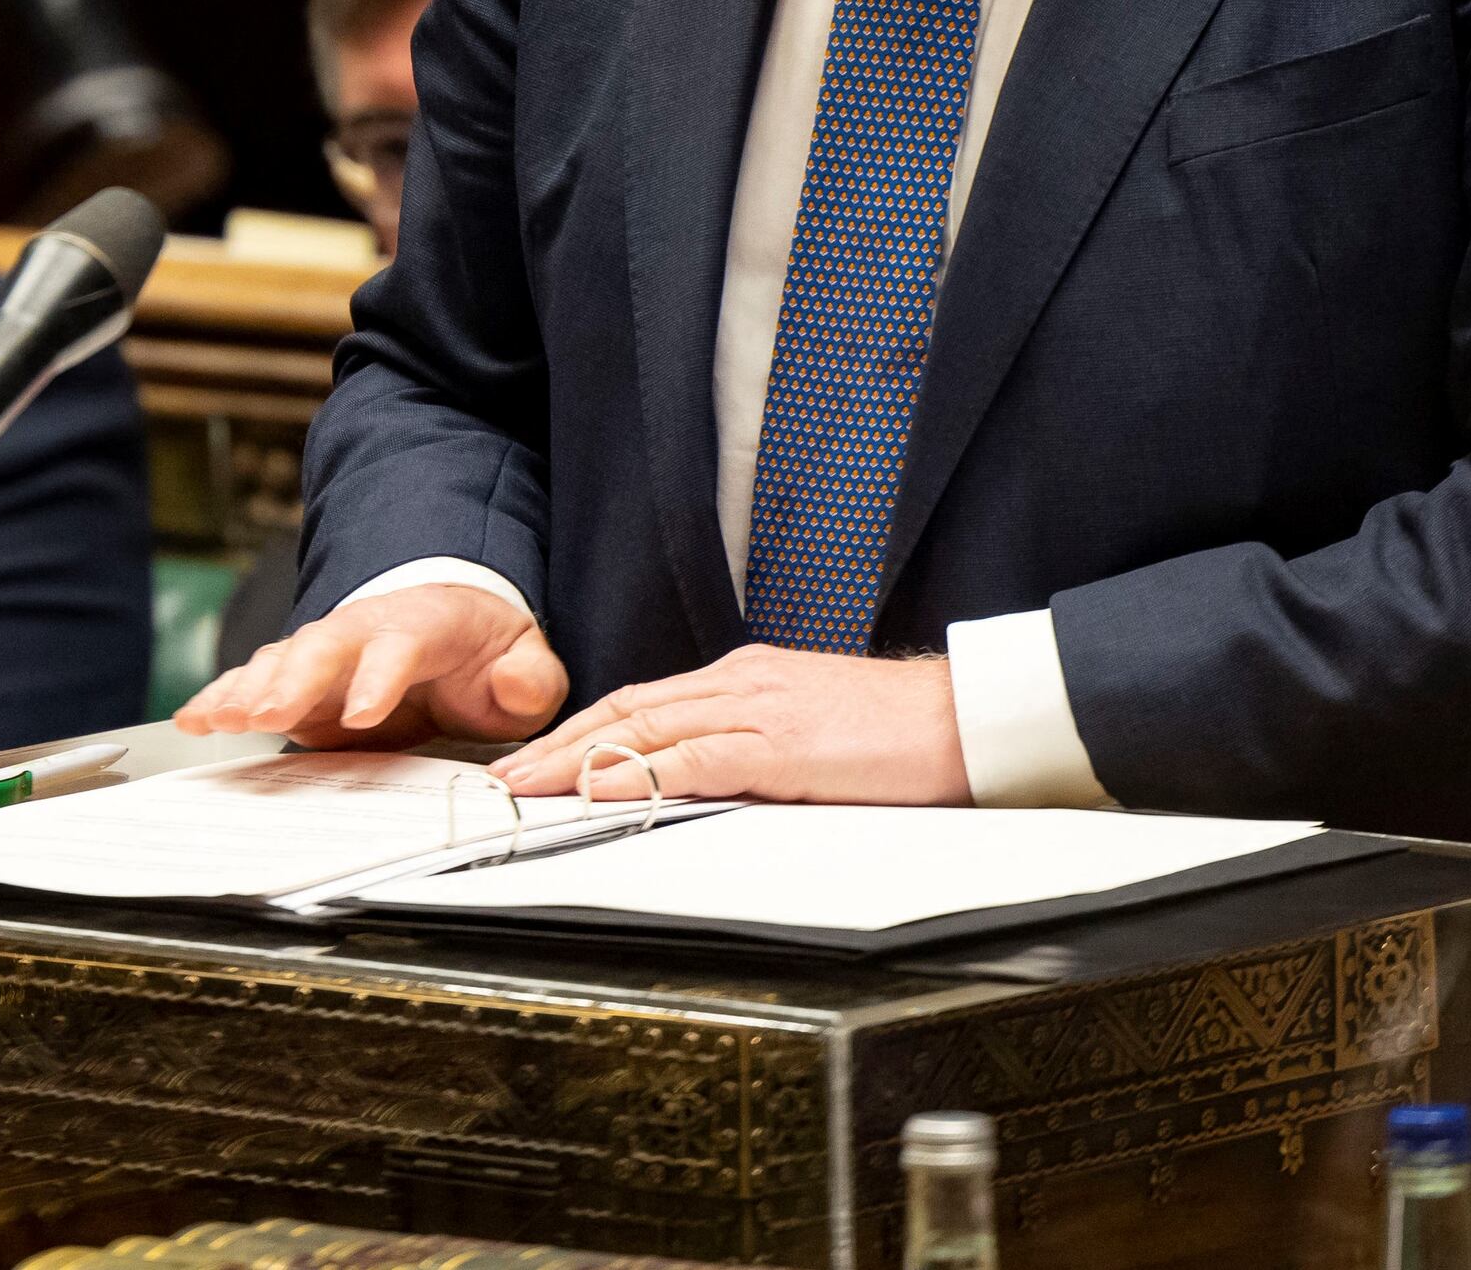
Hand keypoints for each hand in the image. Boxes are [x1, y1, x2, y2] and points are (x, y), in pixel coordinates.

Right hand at [175, 580, 570, 746]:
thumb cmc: (486, 651)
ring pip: (281, 661)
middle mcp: (364, 630)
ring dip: (248, 688)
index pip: (400, 645)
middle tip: (269, 714)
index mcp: (424, 625)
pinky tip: (195, 717)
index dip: (380, 676)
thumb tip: (514, 683)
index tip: (364, 714)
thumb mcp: (527, 665)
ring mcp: (326, 654)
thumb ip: (529, 677)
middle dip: (295, 679)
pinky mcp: (300, 682)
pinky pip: (256, 683)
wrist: (450, 624)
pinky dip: (224, 697)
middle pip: (325, 646)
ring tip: (215, 717)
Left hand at [492, 646, 973, 803]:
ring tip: (530, 786)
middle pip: (628, 710)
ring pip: (646, 728)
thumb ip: (753, 753)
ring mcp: (758, 708)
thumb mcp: (808, 740)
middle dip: (560, 743)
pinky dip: (641, 774)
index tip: (539, 758)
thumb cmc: (898, 736)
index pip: (643, 703)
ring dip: (579, 759)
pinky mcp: (781, 744)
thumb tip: (703, 787)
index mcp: (745, 681)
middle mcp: (740, 683)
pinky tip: (604, 790)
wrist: (963, 719)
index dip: (583, 730)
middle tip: (507, 776)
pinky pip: (696, 759)